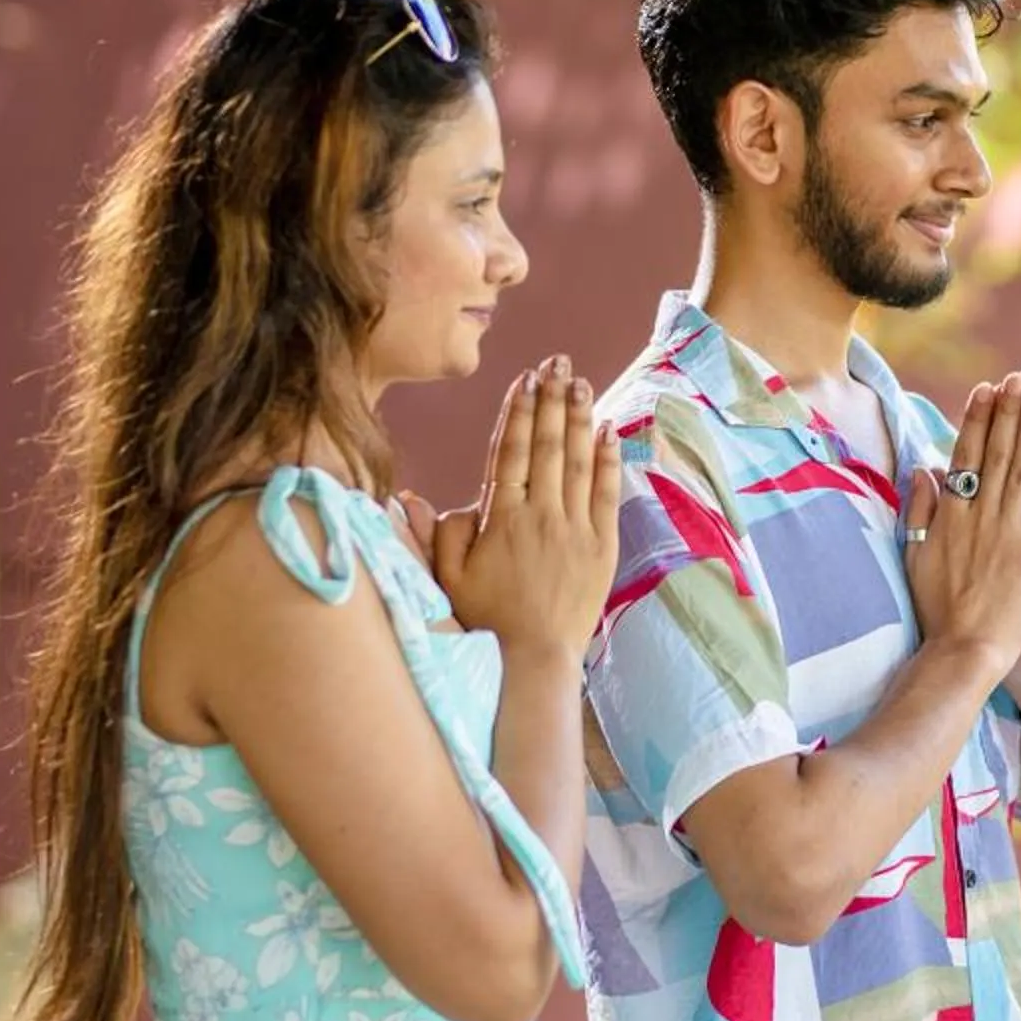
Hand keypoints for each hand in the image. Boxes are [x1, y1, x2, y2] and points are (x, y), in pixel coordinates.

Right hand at [427, 356, 620, 655]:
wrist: (533, 658)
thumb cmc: (483, 618)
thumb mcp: (445, 577)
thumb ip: (432, 534)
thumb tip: (412, 497)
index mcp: (501, 518)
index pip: (511, 451)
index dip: (519, 411)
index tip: (524, 379)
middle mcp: (541, 515)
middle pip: (548, 444)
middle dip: (551, 399)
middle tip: (557, 362)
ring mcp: (575, 528)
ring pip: (579, 460)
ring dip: (580, 417)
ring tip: (580, 382)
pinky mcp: (602, 546)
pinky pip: (606, 492)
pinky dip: (609, 458)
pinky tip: (609, 429)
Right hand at [906, 369, 1020, 677]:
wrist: (965, 650)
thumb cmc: (938, 608)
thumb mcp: (916, 554)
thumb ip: (921, 510)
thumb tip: (923, 468)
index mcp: (949, 514)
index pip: (965, 455)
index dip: (978, 419)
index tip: (988, 388)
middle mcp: (978, 515)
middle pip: (997, 452)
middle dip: (1010, 410)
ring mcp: (1007, 531)